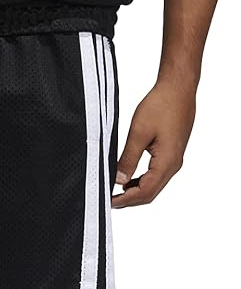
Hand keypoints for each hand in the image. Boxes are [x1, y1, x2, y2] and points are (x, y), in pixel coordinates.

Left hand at [112, 77, 196, 207]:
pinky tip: (128, 178)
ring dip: (135, 191)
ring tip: (116, 191)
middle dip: (129, 199)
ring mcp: (174, 160)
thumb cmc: (162, 104)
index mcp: (167, 162)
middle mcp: (173, 165)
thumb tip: (119, 180)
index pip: (145, 191)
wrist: (179, 88)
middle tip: (110, 200)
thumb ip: (128, 159)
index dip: (125, 200)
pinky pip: (156, 175)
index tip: (109, 201)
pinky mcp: (172, 154)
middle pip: (150, 193)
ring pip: (153, 185)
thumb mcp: (139, 133)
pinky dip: (141, 180)